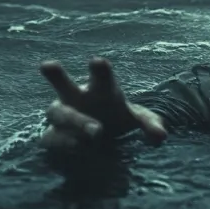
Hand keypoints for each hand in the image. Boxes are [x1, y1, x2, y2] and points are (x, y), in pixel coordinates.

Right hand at [38, 57, 166, 148]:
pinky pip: (50, 137)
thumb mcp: (139, 120)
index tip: (98, 61)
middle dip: (56, 75)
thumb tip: (161, 136)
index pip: (100, 76)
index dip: (99, 69)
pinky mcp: (52, 136)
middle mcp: (76, 98)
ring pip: (57, 113)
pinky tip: (78, 147)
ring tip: (97, 132)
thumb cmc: (119, 119)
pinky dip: (62, 142)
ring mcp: (62, 117)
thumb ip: (151, 125)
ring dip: (75, 121)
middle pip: (63, 85)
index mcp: (100, 89)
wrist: (103, 139)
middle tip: (48, 64)